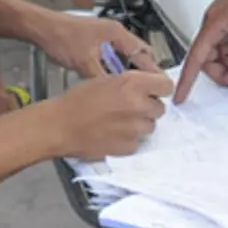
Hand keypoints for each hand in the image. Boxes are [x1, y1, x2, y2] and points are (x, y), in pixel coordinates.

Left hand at [32, 11, 158, 79]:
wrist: (43, 29)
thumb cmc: (62, 38)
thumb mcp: (84, 62)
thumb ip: (103, 78)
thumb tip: (118, 96)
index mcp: (117, 34)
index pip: (144, 54)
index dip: (153, 72)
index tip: (161, 87)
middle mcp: (115, 33)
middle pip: (139, 54)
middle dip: (146, 72)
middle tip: (151, 91)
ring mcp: (106, 37)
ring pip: (127, 56)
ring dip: (132, 70)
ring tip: (137, 90)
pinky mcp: (97, 42)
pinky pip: (115, 57)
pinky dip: (119, 68)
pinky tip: (116, 82)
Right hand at [46, 70, 172, 159]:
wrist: (60, 125)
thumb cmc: (78, 99)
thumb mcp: (106, 80)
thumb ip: (130, 83)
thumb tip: (147, 88)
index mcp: (132, 84)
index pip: (166, 85)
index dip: (159, 88)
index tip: (153, 91)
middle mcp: (138, 105)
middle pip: (160, 108)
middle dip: (148, 107)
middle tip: (130, 107)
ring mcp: (135, 129)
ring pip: (150, 126)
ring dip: (140, 124)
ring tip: (119, 122)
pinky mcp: (129, 147)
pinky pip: (138, 142)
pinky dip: (130, 139)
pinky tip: (114, 134)